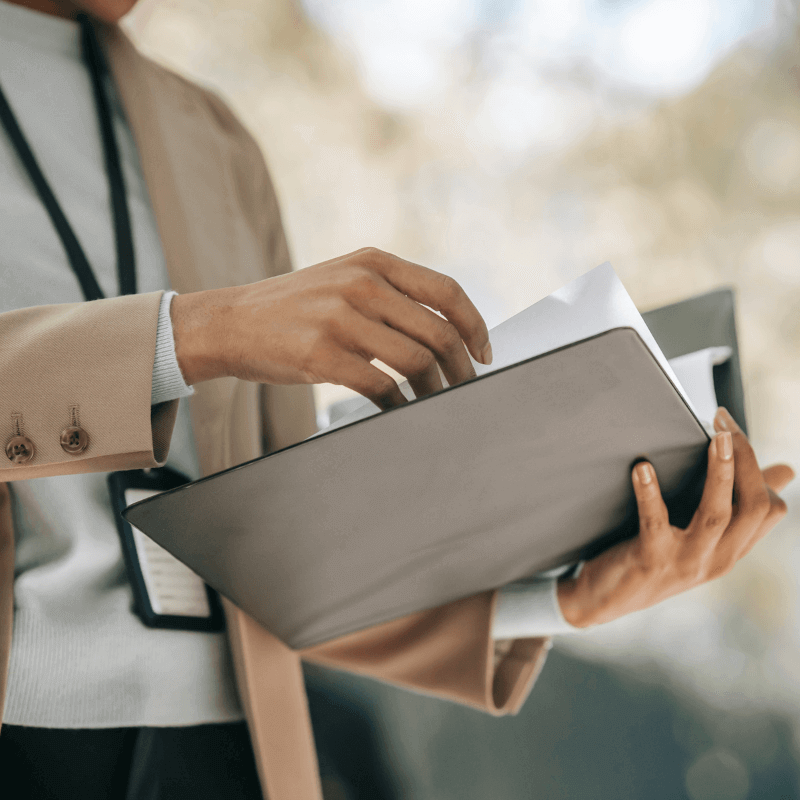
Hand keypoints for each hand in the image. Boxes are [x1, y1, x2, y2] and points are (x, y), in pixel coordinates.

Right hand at [170, 248, 491, 408]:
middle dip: (462, 367)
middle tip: (465, 388)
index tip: (485, 353)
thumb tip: (445, 333)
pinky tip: (400, 411)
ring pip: (416, 360)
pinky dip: (400, 405)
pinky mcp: (321, 354)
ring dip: (435, 390)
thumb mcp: (342, 281)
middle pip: (438, 330)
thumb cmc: (293, 308)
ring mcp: (340, 317)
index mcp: (373, 262)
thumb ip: (389, 295)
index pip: (446, 290)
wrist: (229, 322)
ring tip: (435, 403)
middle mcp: (361, 284)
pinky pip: (381, 386)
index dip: (475, 325)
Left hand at [557, 406, 794, 626]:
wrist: (603, 600)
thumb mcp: (700, 536)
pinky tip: (642, 468)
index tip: (731, 429)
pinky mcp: (650, 561)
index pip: (770, 509)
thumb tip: (785, 471)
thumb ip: (734, 506)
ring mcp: (686, 563)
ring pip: (717, 515)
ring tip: (715, 437)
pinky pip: (655, 524)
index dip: (757, 466)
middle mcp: (718, 559)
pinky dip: (650, 493)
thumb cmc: (652, 557)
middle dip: (744, 459)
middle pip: (754, 506)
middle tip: (723, 422)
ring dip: (719, 473)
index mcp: (732, 550)